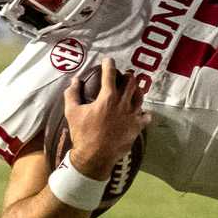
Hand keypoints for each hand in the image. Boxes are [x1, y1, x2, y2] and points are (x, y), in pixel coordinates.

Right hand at [65, 61, 152, 178]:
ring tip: (134, 89)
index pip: (109, 75)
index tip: (108, 60)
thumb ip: (72, 94)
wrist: (94, 156)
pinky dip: (143, 113)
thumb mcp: (72, 112)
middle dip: (128, 76)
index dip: (109, 64)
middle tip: (124, 75)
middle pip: (131, 82)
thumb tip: (74, 80)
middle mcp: (123, 103)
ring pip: (140, 96)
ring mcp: (133, 115)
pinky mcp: (137, 127)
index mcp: (108, 98)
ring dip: (137, 91)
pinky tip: (140, 112)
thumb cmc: (82, 134)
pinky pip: (146, 116)